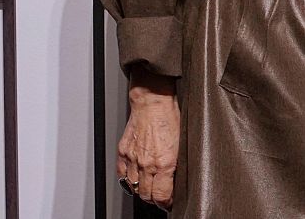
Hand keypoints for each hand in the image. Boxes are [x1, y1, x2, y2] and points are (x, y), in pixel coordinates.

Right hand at [118, 68, 179, 210]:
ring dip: (141, 191)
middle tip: (160, 198)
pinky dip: (128, 180)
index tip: (169, 202)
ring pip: (134, 187)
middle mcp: (147, 163)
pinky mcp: (123, 152)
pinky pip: (122, 175)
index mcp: (164, 162)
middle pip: (146, 194)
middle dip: (154, 199)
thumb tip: (177, 178)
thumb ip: (177, 163)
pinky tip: (135, 179)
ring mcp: (133, 159)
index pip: (161, 195)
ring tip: (149, 190)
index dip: (165, 202)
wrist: (153, 102)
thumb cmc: (171, 117)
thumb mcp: (182, 143)